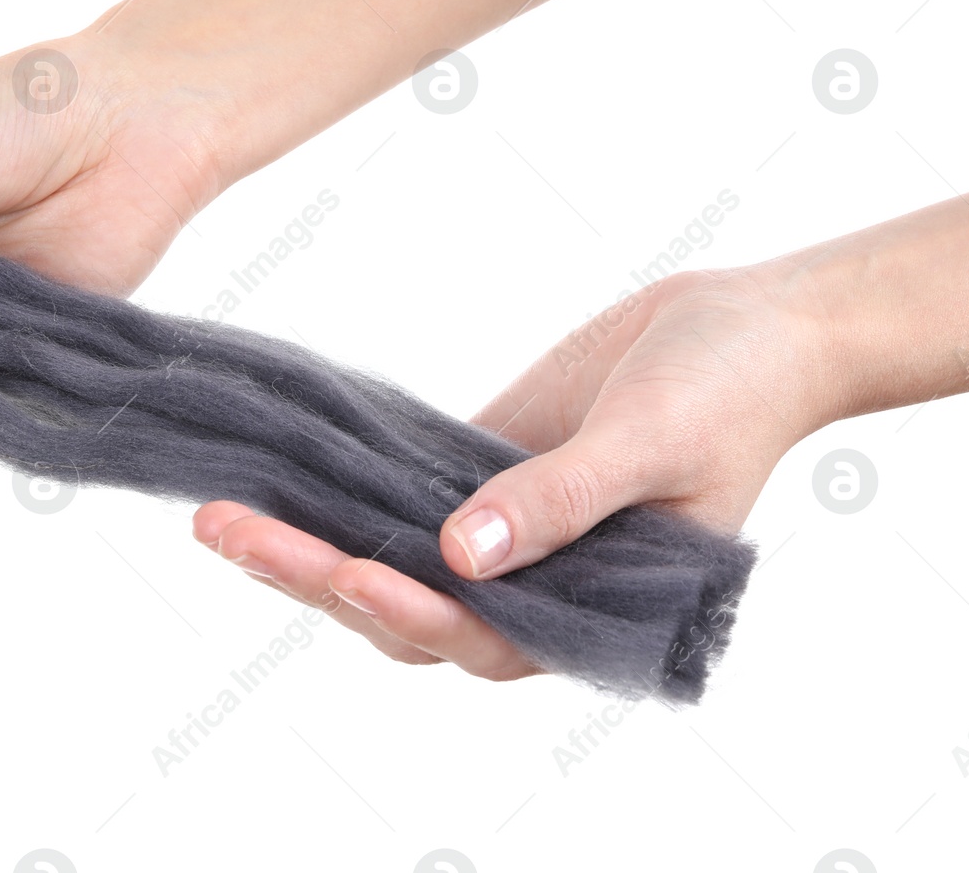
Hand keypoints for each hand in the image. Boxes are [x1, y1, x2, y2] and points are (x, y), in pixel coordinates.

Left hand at [192, 265, 826, 679]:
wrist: (749, 329)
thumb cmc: (730, 395)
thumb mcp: (652, 444)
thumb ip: (561, 502)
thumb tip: (464, 557)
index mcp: (590, 613)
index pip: (478, 639)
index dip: (409, 615)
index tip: (349, 573)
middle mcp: (533, 589)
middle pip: (404, 608)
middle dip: (315, 576)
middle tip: (227, 530)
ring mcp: (497, 533)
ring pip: (387, 558)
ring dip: (308, 542)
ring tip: (220, 514)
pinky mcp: (476, 475)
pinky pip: (397, 496)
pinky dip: (342, 492)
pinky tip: (279, 472)